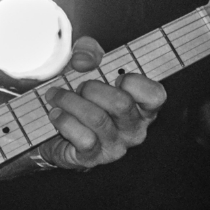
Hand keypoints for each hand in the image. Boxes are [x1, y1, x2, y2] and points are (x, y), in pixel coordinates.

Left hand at [34, 36, 165, 171]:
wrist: (54, 130)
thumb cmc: (80, 95)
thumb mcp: (85, 65)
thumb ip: (88, 51)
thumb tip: (83, 59)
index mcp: (141, 106)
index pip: (155, 95)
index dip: (134, 81)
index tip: (115, 77)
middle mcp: (134, 129)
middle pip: (121, 103)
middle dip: (92, 88)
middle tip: (78, 87)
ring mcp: (116, 146)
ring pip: (97, 119)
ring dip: (70, 101)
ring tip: (56, 97)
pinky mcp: (94, 158)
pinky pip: (82, 137)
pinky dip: (64, 121)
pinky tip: (56, 114)